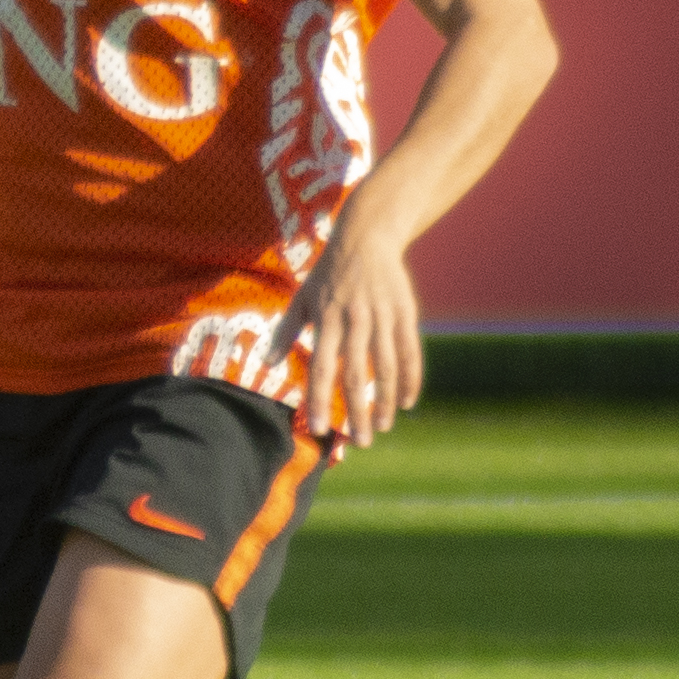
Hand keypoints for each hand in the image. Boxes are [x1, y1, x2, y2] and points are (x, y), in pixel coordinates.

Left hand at [270, 226, 421, 447]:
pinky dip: (410, 378)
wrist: (366, 237)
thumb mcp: (303, 296)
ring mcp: (383, 316)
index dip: (319, 399)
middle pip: (355, 375)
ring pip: (386, 367)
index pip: (321, 368)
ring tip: (382, 427)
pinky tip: (406, 402)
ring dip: (386, 402)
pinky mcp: (405, 312)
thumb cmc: (328, 272)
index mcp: (327, 319)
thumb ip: (286, 330)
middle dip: (357, 412)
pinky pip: (410, 351)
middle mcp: (354, 320)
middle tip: (361, 442)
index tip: (319, 429)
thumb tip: (268, 362)